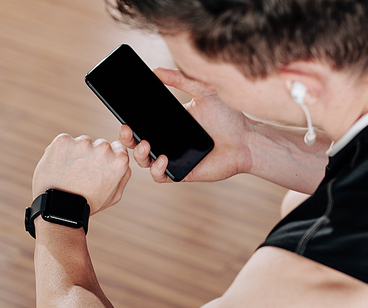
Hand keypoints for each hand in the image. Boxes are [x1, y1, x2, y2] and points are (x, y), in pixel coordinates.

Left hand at [32, 134, 130, 214]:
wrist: (60, 207)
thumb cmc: (87, 203)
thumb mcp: (115, 194)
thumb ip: (124, 174)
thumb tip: (124, 160)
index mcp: (119, 160)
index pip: (118, 147)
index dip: (108, 157)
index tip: (100, 166)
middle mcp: (103, 148)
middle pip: (100, 144)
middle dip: (93, 154)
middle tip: (84, 172)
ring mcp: (82, 143)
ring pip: (82, 142)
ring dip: (77, 152)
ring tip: (71, 171)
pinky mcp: (63, 141)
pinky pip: (64, 141)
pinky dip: (62, 151)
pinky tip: (61, 166)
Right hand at [118, 67, 251, 182]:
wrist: (246, 140)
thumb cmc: (227, 117)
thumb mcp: (203, 92)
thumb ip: (181, 79)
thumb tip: (155, 70)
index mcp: (168, 123)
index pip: (142, 123)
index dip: (128, 120)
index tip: (121, 113)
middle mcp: (167, 141)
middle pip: (136, 143)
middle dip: (125, 138)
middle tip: (127, 129)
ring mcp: (173, 158)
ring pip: (144, 161)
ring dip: (139, 154)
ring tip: (145, 143)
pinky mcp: (181, 172)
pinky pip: (160, 176)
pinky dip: (157, 169)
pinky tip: (163, 158)